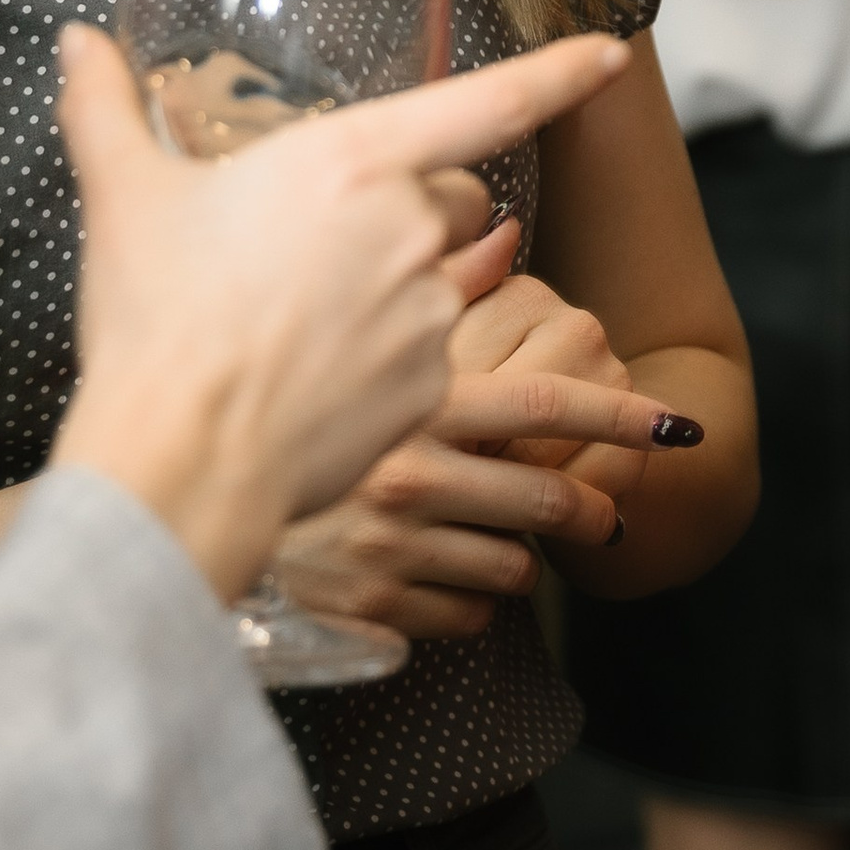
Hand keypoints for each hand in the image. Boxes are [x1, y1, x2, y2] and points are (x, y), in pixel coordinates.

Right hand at [49, 23, 645, 601]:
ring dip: (397, 288)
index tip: (612, 54)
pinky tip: (318, 374)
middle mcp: (409, 226)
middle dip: (410, 213)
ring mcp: (430, 308)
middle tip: (319, 250)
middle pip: (452, 198)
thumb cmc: (156, 318)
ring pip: (443, 278)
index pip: (491, 100)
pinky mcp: (435, 382)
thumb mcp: (125, 198)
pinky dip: (392, 357)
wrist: (182, 452)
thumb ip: (108, 108)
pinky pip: (431, 351)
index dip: (561, 72)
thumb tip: (77, 42)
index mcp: (352, 161)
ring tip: (302, 324)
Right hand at [270, 265, 672, 644]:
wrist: (170, 484)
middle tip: (608, 513)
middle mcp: (413, 475)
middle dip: (593, 508)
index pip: (552, 407)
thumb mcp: (349, 323)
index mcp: (419, 404)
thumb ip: (439, 286)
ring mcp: (391, 546)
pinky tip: (444, 578)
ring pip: (512, 566)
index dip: (624, 416)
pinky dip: (468, 602)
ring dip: (522, 559)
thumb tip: (507, 233)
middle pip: (548, 496)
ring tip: (501, 540)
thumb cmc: (258, 386)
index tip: (678, 423)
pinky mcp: (369, 606)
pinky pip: (462, 616)